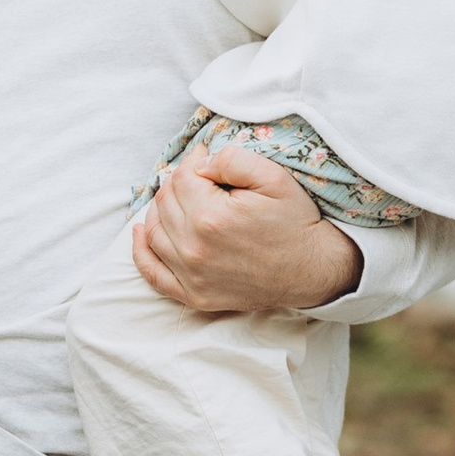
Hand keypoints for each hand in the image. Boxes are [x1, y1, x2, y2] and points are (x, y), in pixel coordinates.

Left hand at [133, 142, 361, 316]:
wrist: (312, 270)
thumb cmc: (294, 222)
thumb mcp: (274, 177)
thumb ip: (232, 159)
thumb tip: (200, 164)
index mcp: (210, 217)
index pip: (182, 177)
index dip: (194, 162)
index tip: (207, 160)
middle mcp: (194, 249)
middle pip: (165, 201)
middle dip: (180, 184)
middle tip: (202, 180)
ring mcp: (191, 276)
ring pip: (154, 231)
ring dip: (161, 210)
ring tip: (181, 200)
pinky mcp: (193, 295)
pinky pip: (152, 273)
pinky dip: (142, 252)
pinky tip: (142, 232)